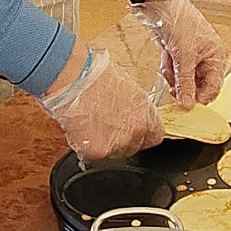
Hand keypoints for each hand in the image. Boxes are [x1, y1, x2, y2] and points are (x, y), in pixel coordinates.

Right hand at [36, 48, 165, 162]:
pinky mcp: (97, 152)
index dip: (143, 135)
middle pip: (134, 147)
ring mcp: (117, 143)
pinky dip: (85, 148)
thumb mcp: (126, 87)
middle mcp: (136, 130)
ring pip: (114, 153)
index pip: (156, 136)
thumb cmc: (95, 74)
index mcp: (145, 112)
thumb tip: (132, 115)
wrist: (74, 78)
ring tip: (91, 125)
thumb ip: (134, 107)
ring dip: (104, 144)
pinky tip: (80, 129)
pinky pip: (93, 156)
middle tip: (106, 126)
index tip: (134, 132)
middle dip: (122, 140)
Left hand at [129, 0, 228, 106]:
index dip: (200, 98)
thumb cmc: (181, 22)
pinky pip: (175, 74)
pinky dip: (169, 69)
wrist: (162, 7)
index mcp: (217, 57)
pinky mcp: (180, 58)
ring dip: (174, 77)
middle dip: (183, 85)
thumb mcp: (184, 56)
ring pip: (184, 82)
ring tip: (169, 64)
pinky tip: (167, 59)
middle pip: (198, 87)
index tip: (186, 103)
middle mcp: (208, 60)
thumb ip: (186, 83)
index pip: (214, 89)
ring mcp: (193, 60)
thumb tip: (187, 104)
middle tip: (173, 84)